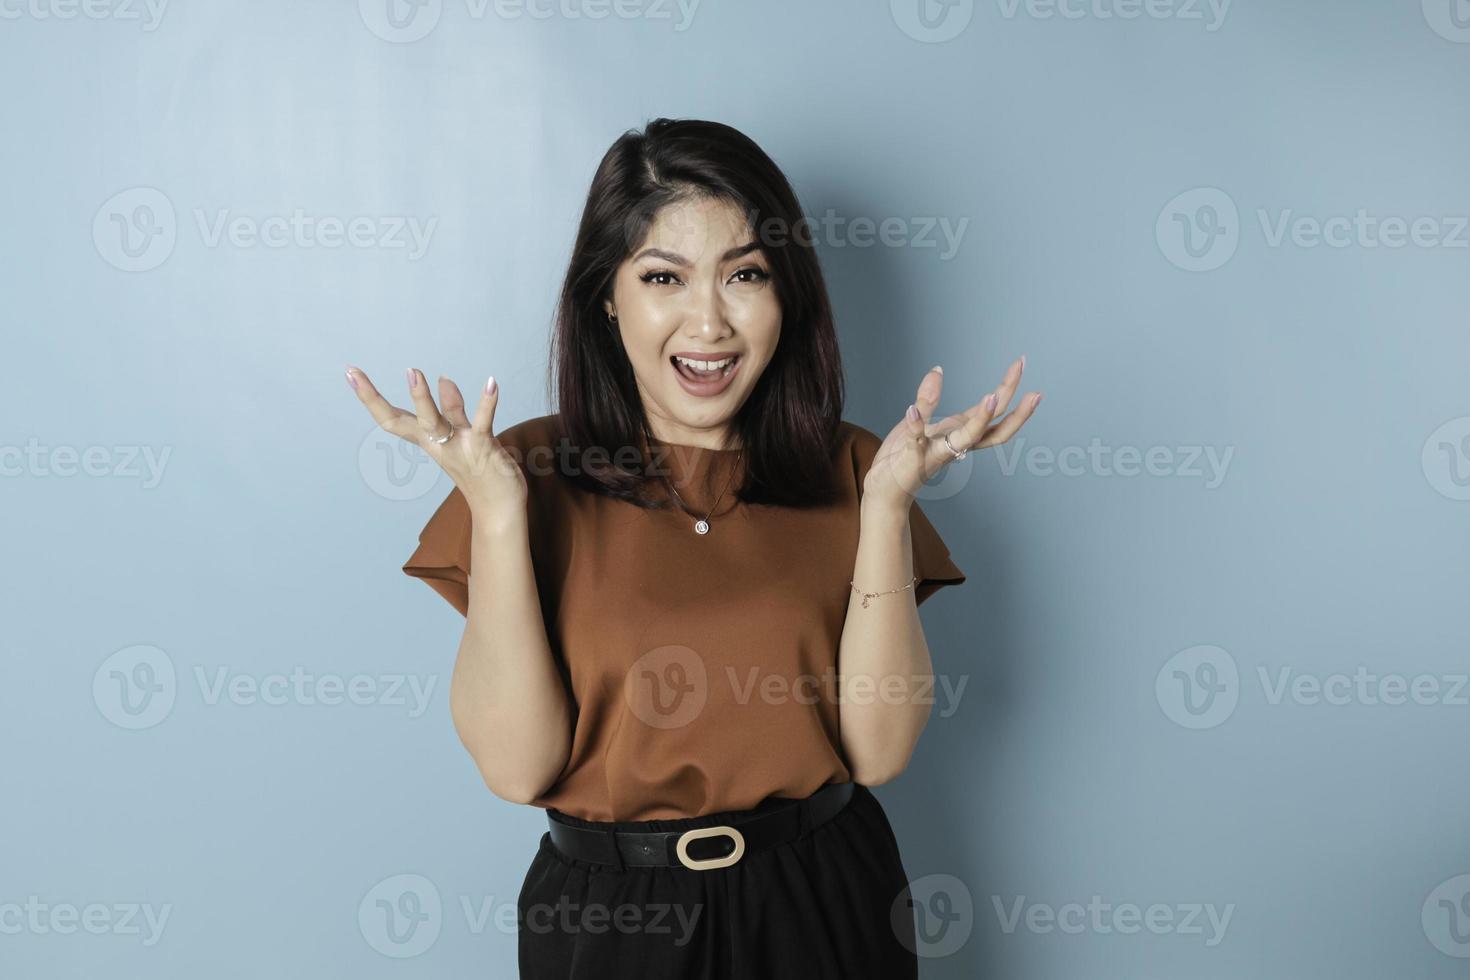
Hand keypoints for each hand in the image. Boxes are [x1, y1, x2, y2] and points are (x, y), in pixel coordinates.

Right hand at [345, 365, 526, 523]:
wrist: (499, 511)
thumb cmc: (480, 472)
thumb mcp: (459, 436)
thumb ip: (451, 408)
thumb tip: (442, 378)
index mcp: (429, 441)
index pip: (393, 418)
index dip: (370, 397)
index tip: (351, 373)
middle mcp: (438, 444)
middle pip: (403, 421)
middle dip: (377, 398)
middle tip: (355, 372)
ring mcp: (459, 447)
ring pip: (435, 422)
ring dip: (424, 398)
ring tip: (413, 372)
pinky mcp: (483, 449)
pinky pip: (483, 423)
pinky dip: (487, 403)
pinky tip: (490, 383)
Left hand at [863, 356, 1041, 512]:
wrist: (887, 488)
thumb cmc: (906, 455)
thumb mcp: (921, 420)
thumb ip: (929, 398)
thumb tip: (938, 369)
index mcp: (960, 433)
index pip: (994, 412)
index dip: (1009, 389)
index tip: (1021, 364)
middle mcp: (956, 445)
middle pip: (994, 429)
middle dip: (1015, 410)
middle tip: (1035, 391)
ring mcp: (937, 452)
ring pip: (966, 438)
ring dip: (980, 419)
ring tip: (991, 397)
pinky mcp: (913, 459)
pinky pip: (916, 441)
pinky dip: (916, 424)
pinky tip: (912, 409)